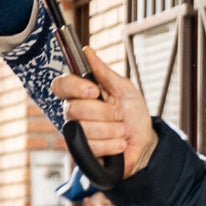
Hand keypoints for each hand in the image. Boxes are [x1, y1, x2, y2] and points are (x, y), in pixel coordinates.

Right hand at [55, 53, 159, 173]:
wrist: (145, 143)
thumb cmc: (134, 115)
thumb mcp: (124, 89)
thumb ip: (104, 72)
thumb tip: (87, 52)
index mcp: (81, 94)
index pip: (60, 85)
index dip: (75, 87)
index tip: (95, 91)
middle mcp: (74, 113)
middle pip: (74, 109)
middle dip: (104, 112)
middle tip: (119, 114)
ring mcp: (76, 134)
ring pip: (85, 129)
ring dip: (112, 130)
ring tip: (121, 131)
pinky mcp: (81, 153)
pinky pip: (92, 147)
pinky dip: (112, 145)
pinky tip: (118, 144)